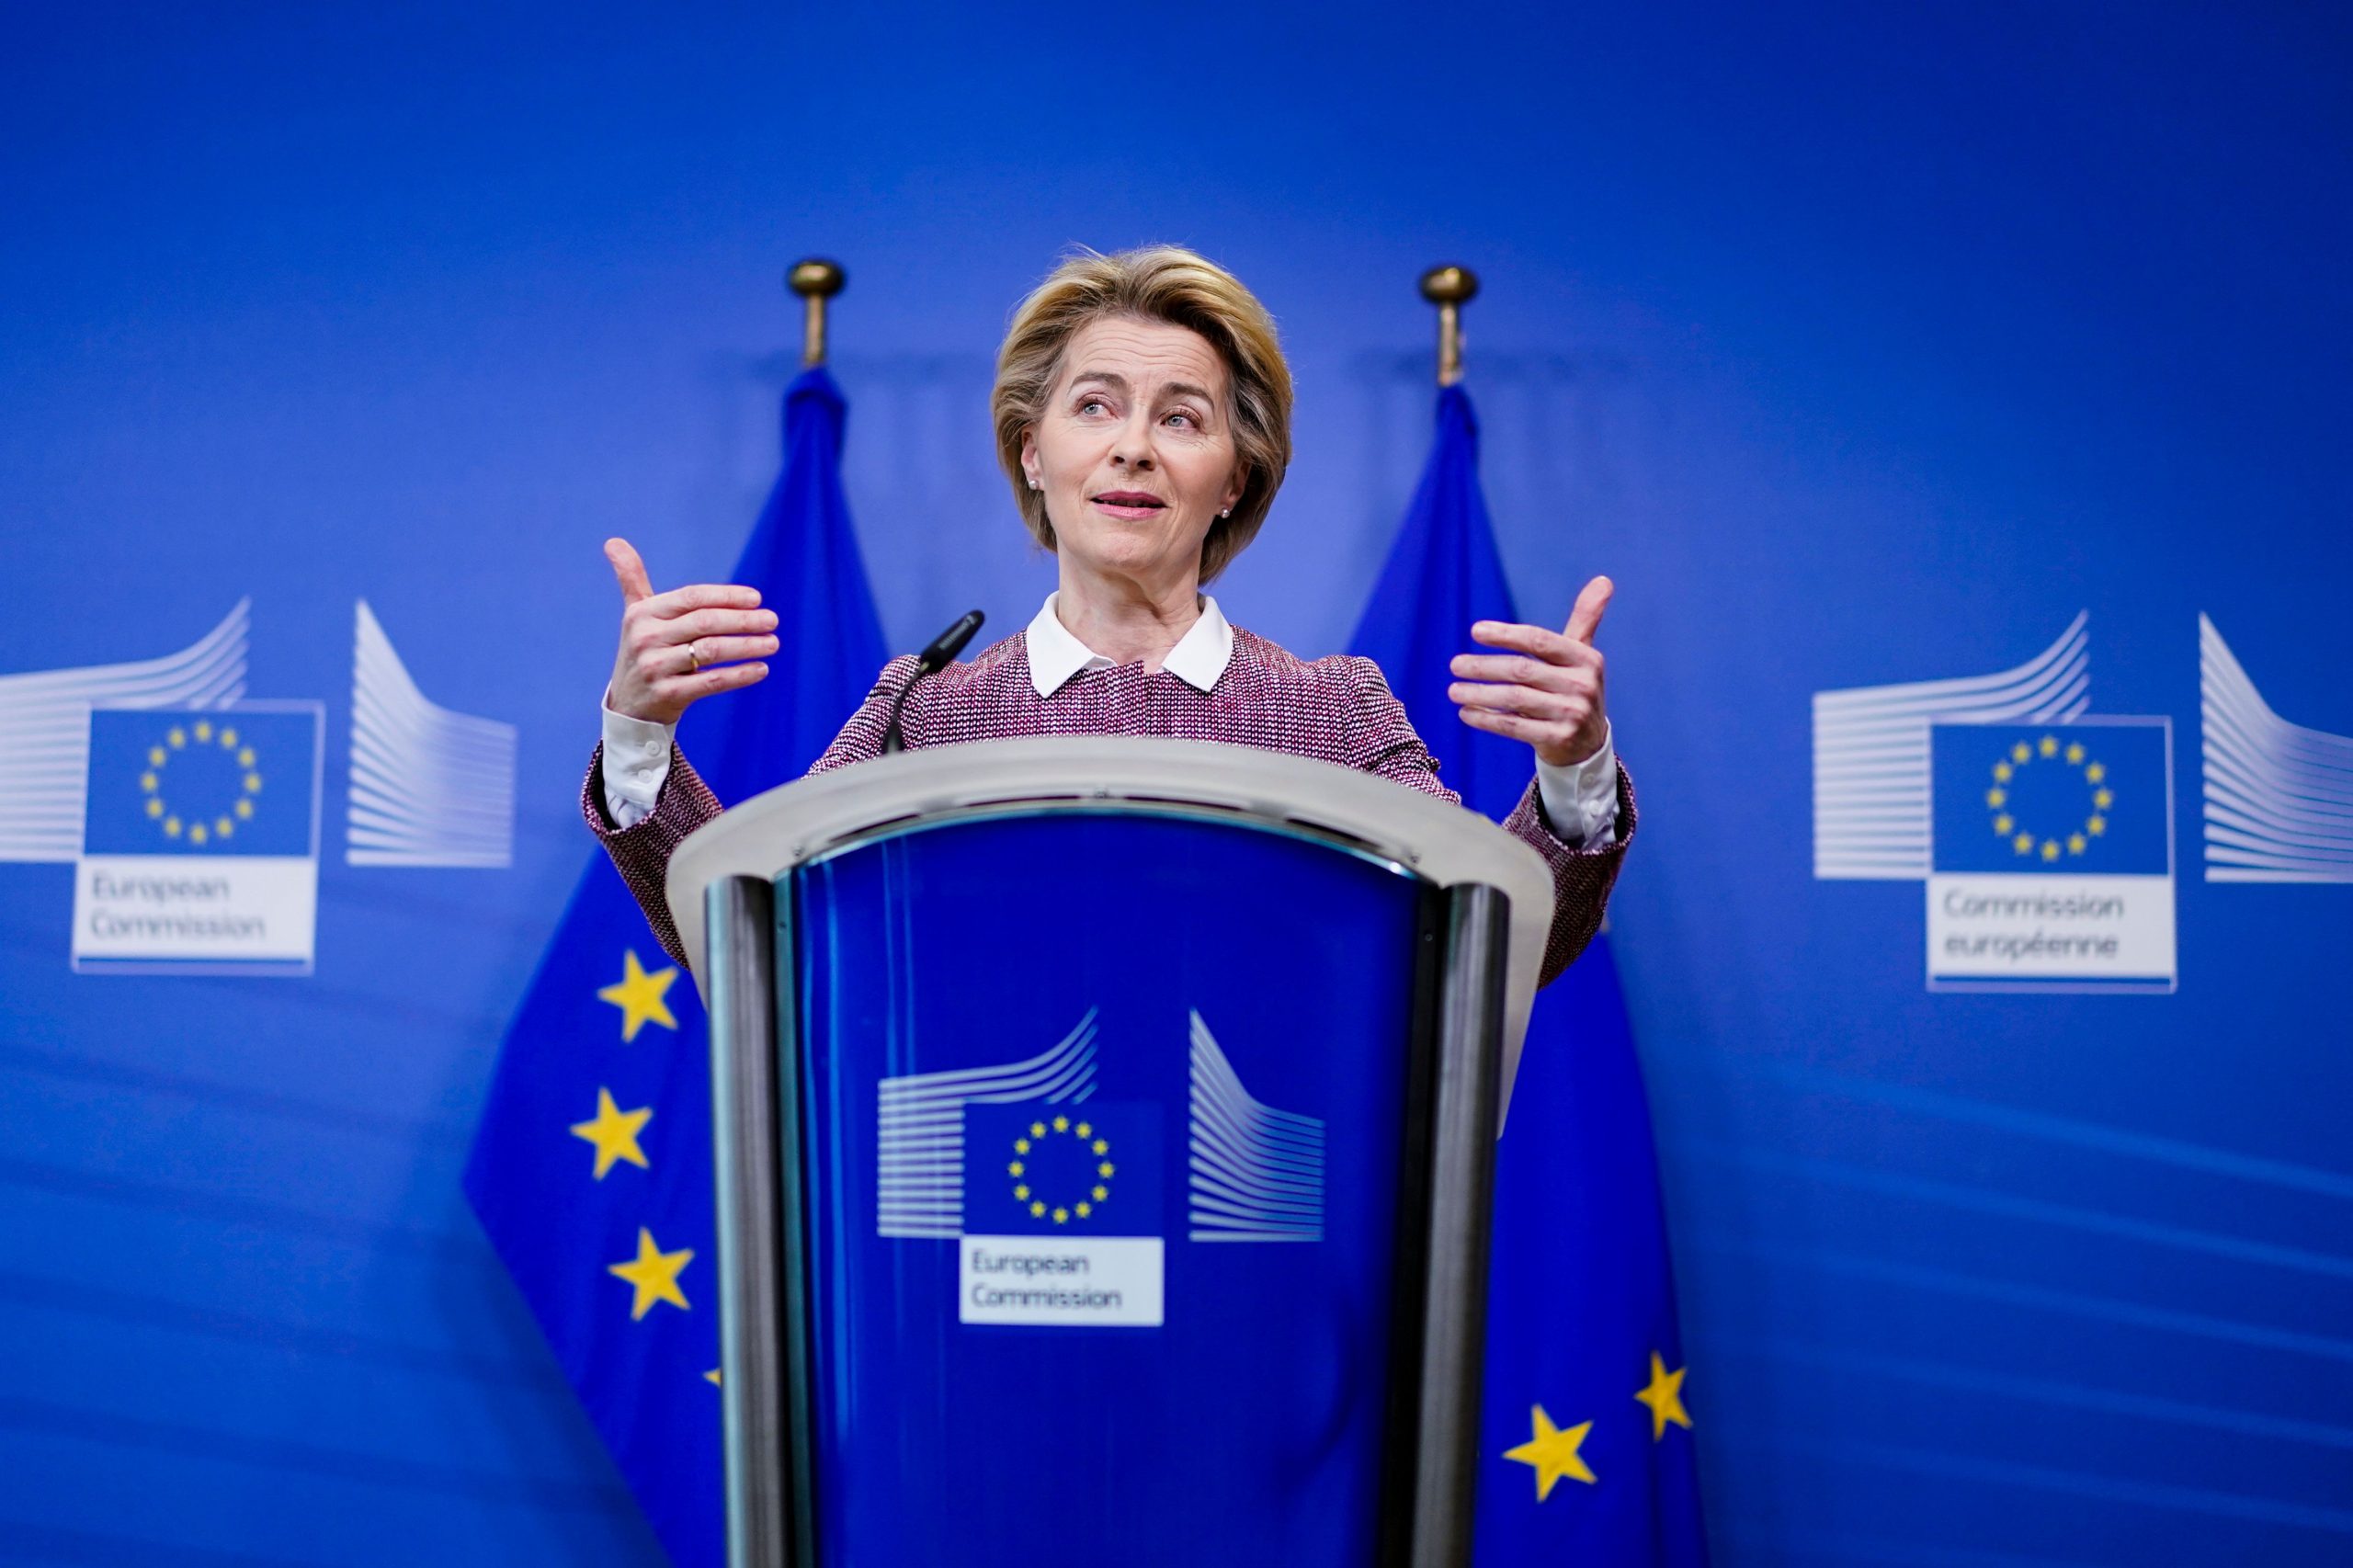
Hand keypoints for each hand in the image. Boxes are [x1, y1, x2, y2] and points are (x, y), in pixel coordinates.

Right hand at [604, 537, 777, 725]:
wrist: (628, 706)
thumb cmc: (643, 651)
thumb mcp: (635, 615)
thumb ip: (631, 579)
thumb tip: (613, 541)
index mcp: (642, 614)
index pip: (691, 598)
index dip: (726, 596)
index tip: (756, 598)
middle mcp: (647, 638)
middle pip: (704, 623)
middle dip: (742, 620)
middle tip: (772, 620)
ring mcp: (656, 668)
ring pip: (710, 651)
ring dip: (746, 646)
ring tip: (773, 643)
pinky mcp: (669, 694)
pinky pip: (711, 681)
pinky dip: (739, 675)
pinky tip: (761, 669)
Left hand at [1446, 575, 1612, 767]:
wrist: (1588, 743)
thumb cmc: (1575, 688)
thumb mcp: (1582, 654)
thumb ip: (1586, 618)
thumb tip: (1603, 579)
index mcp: (1586, 658)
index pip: (1539, 641)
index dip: (1506, 634)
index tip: (1475, 631)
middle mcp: (1582, 685)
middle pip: (1522, 671)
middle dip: (1483, 667)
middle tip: (1454, 665)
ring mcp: (1572, 714)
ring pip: (1515, 699)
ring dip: (1479, 694)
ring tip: (1453, 690)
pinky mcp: (1559, 739)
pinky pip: (1514, 727)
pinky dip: (1487, 720)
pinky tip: (1466, 713)